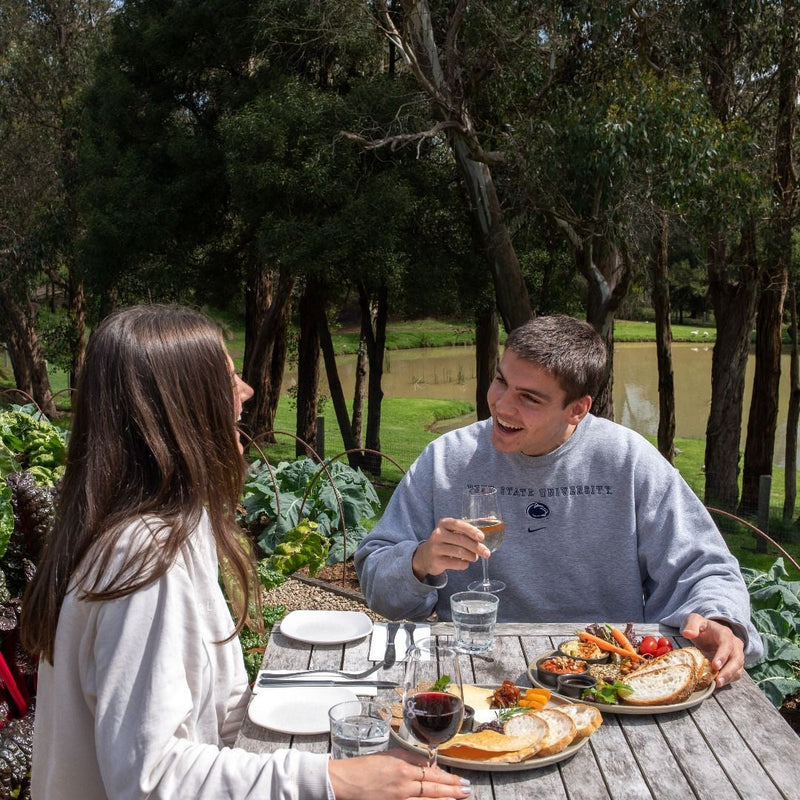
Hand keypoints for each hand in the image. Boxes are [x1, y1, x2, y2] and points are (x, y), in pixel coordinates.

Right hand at [328, 748, 470, 799]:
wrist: (345, 782)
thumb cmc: (364, 767)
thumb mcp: (390, 755)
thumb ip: (410, 759)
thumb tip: (429, 764)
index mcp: (402, 766)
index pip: (432, 773)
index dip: (448, 777)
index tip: (460, 780)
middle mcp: (403, 784)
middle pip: (434, 788)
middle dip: (453, 790)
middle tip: (466, 790)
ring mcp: (399, 798)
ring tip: (459, 798)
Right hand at [411, 517, 489, 580]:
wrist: (426, 555)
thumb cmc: (446, 540)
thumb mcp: (455, 530)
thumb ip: (472, 525)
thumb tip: (493, 518)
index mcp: (444, 523)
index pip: (459, 524)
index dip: (471, 530)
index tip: (482, 537)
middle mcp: (438, 534)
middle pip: (461, 540)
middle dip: (476, 547)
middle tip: (486, 553)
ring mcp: (435, 547)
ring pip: (459, 552)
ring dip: (471, 556)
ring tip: (475, 557)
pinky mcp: (436, 561)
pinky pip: (454, 563)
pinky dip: (464, 564)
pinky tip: (465, 563)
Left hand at [681, 613, 744, 686]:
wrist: (708, 630)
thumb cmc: (701, 626)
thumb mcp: (694, 620)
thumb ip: (691, 625)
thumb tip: (687, 634)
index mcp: (725, 633)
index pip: (727, 644)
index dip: (722, 655)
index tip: (715, 666)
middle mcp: (734, 644)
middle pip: (736, 659)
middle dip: (728, 671)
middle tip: (717, 681)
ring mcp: (737, 654)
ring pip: (738, 668)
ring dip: (729, 677)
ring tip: (717, 685)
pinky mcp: (735, 663)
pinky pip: (737, 673)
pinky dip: (729, 679)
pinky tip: (719, 684)